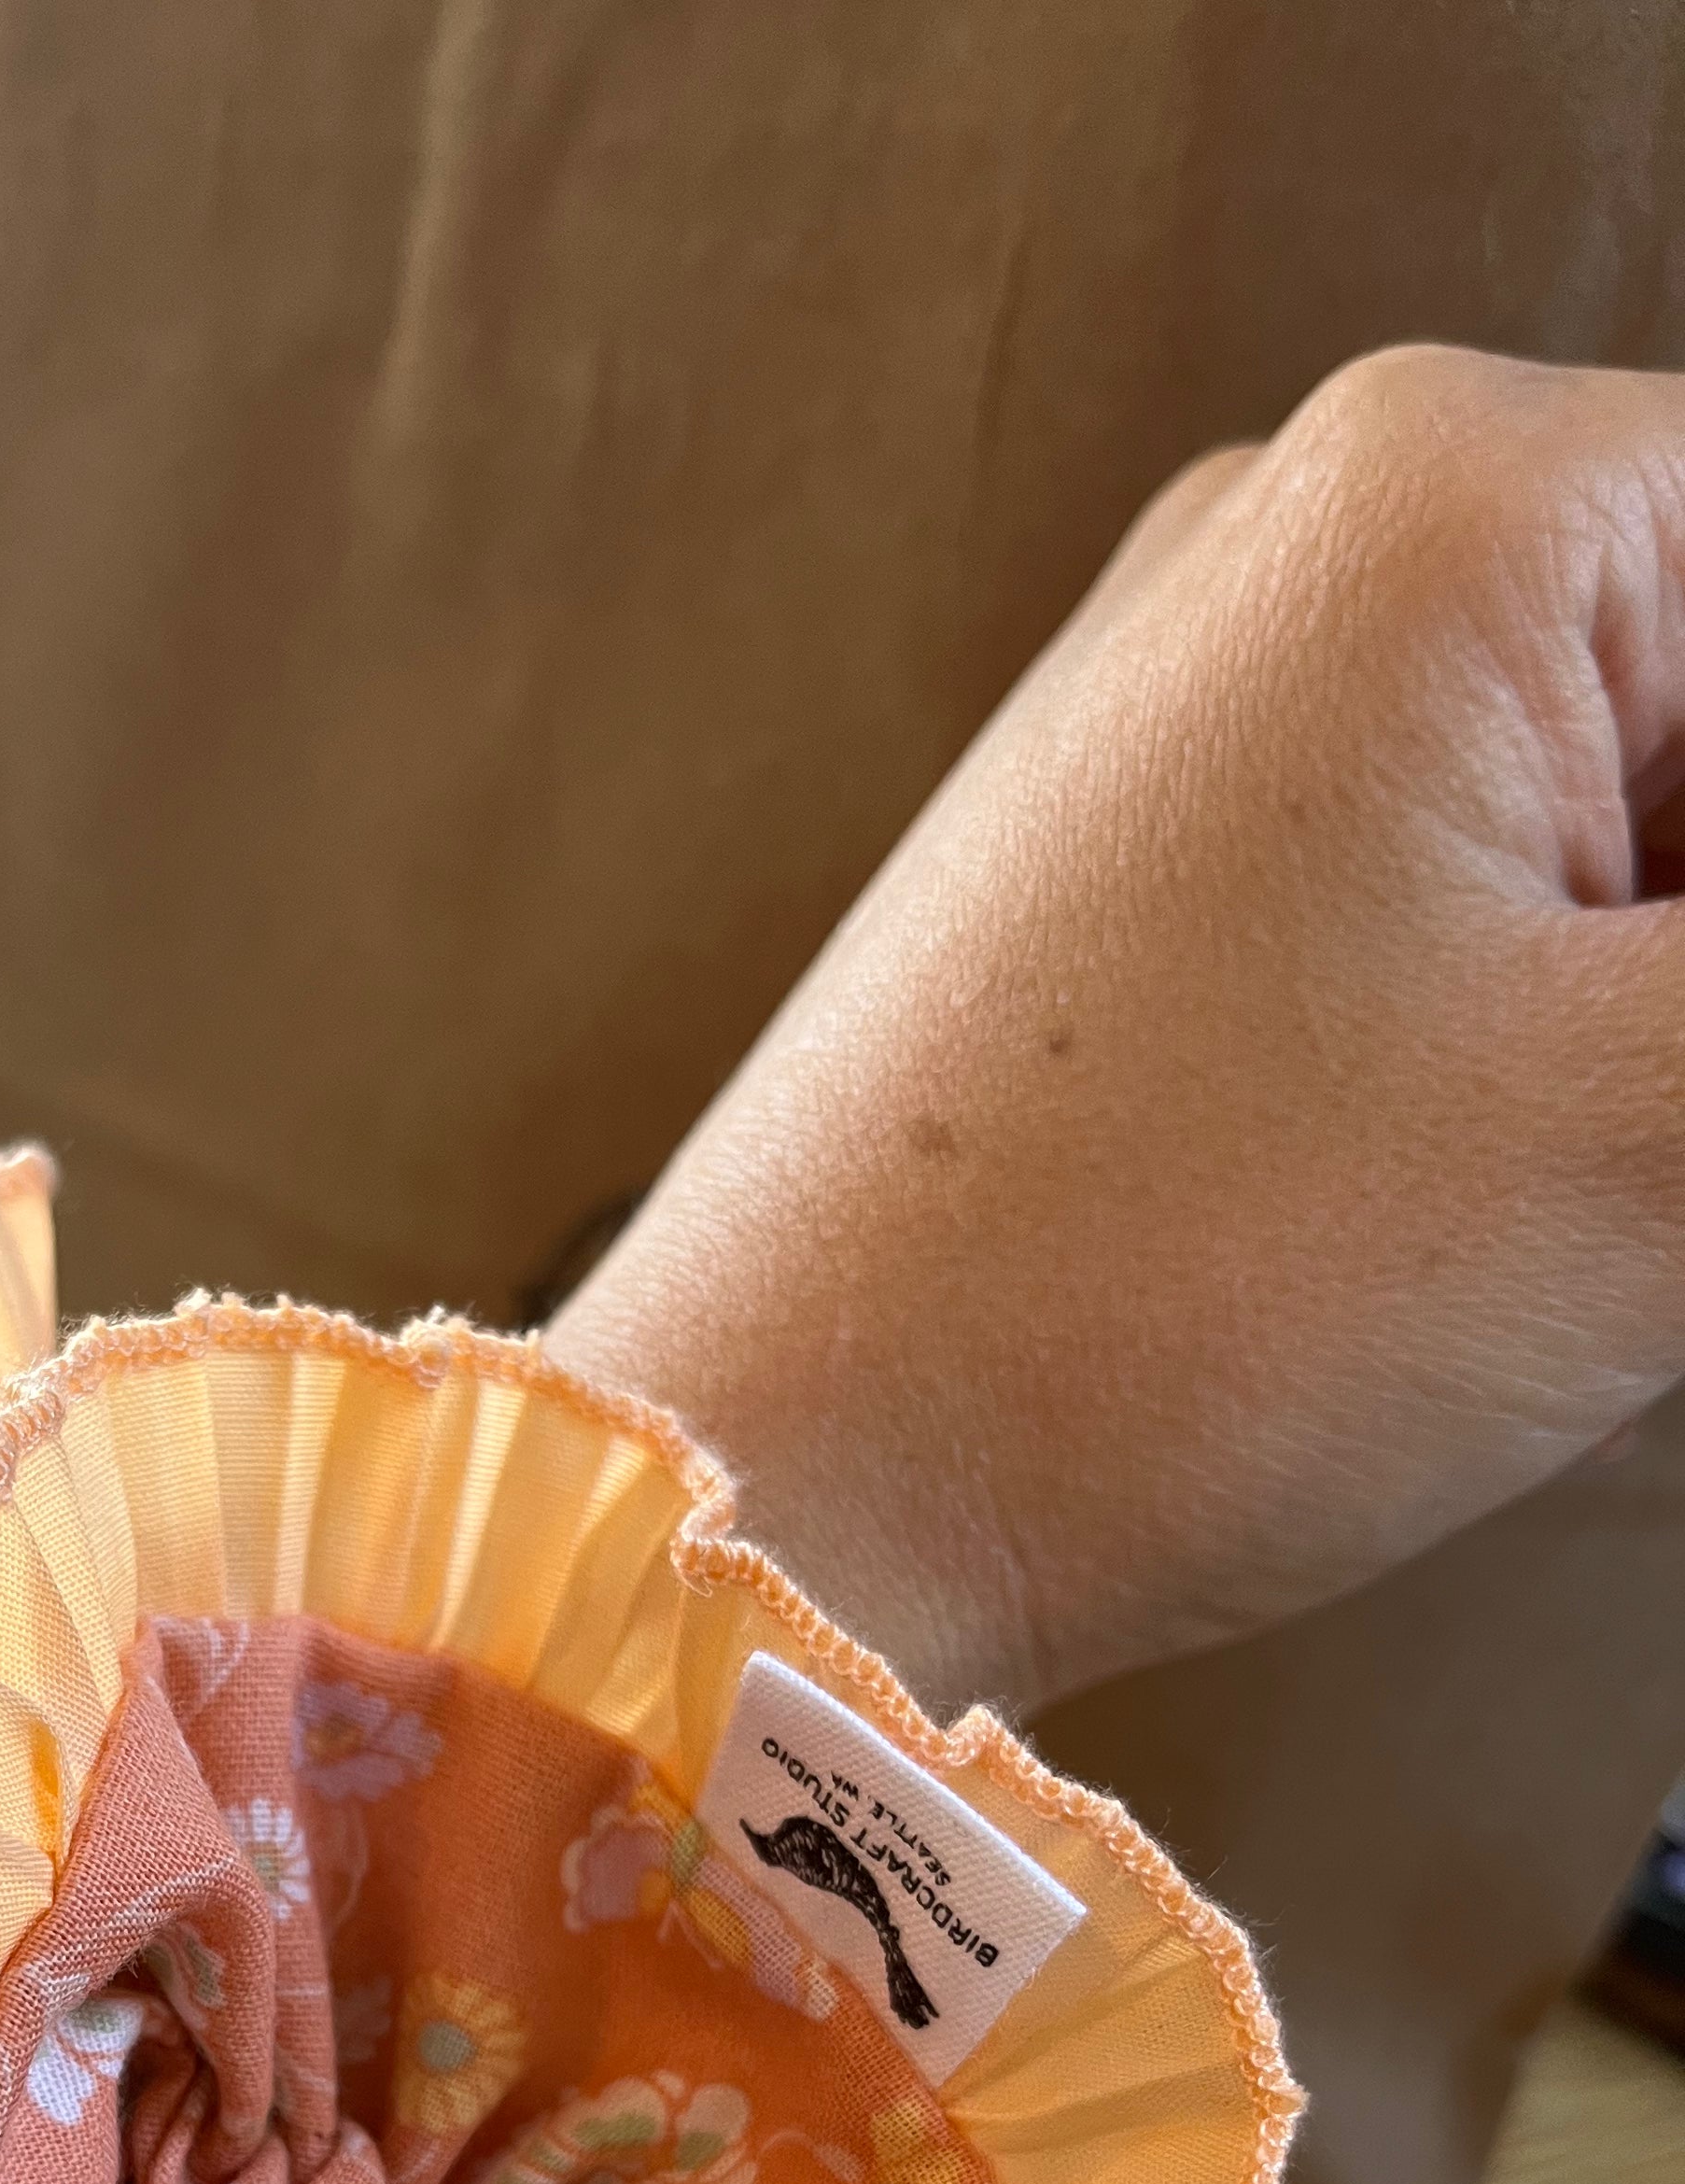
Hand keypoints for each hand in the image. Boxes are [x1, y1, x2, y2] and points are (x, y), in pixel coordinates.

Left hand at [551, 346, 1684, 1715]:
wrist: (792, 1488)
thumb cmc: (1175, 1299)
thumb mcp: (1668, 1132)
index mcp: (1470, 491)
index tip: (1682, 1089)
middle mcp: (1312, 540)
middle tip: (1630, 1177)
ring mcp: (1204, 713)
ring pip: (1608, 830)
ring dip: (1656, 1037)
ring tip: (1573, 1225)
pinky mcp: (1145, 885)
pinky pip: (1463, 907)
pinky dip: (1555, 1053)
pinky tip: (1498, 1228)